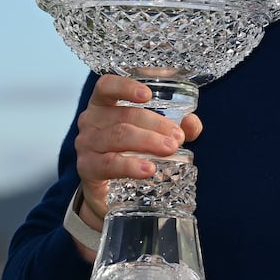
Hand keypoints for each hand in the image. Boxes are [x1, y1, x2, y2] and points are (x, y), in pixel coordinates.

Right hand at [73, 75, 201, 238]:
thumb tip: (192, 123)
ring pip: (118, 136)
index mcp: (103, 105)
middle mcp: (90, 121)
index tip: (148, 95)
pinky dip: (131, 165)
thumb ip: (175, 128)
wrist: (107, 193)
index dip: (125, 86)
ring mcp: (86, 144)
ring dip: (147, 141)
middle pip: (124, 116)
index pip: (107, 86)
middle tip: (177, 137)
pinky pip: (109, 163)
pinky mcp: (87, 168)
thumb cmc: (129, 154)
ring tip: (170, 149)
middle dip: (155, 124)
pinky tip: (149, 169)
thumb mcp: (152, 137)